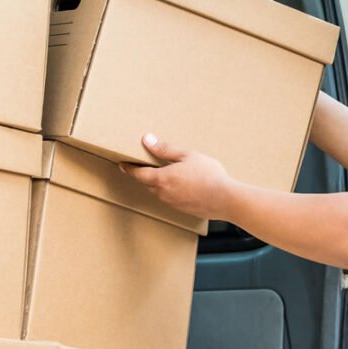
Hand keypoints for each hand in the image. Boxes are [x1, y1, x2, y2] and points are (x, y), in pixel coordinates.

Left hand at [119, 133, 237, 219]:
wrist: (225, 199)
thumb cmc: (208, 175)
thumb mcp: (187, 156)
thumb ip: (165, 149)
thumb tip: (147, 140)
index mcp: (161, 179)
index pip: (138, 174)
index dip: (129, 168)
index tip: (122, 164)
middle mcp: (163, 193)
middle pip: (147, 183)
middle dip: (144, 175)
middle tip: (142, 165)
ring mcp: (172, 203)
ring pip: (159, 191)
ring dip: (158, 183)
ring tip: (165, 173)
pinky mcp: (182, 209)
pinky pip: (170, 198)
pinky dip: (170, 190)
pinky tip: (182, 184)